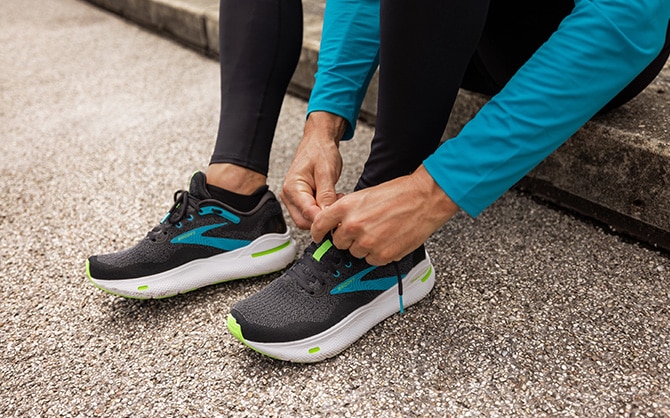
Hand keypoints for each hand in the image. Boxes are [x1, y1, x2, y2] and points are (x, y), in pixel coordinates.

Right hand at [280, 112, 346, 228]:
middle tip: (338, 207)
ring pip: (307, 220)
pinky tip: (331, 200)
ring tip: (335, 200)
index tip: (338, 218)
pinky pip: (310, 213)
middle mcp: (289, 196)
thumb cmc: (320, 152)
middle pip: (304, 222)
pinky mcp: (300, 200)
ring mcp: (293, 199)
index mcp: (292, 188)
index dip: (323, 219)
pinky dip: (322, 211)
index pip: (307, 214)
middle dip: (322, 219)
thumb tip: (328, 214)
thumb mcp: (326, 172)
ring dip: (323, 215)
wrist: (318, 142)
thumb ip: (326, 195)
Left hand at [311, 165, 458, 264]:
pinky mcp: (381, 255)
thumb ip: (347, 210)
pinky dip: (378, 253)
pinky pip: (371, 260)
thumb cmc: (399, 194)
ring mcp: (367, 242)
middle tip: (365, 228)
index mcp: (346, 207)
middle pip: (339, 242)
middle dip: (348, 238)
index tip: (319, 236)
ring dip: (364, 246)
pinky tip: (388, 239)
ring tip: (381, 231)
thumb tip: (336, 222)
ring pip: (355, 252)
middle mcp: (353, 225)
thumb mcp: (365, 195)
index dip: (318, 232)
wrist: (424, 199)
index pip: (320, 225)